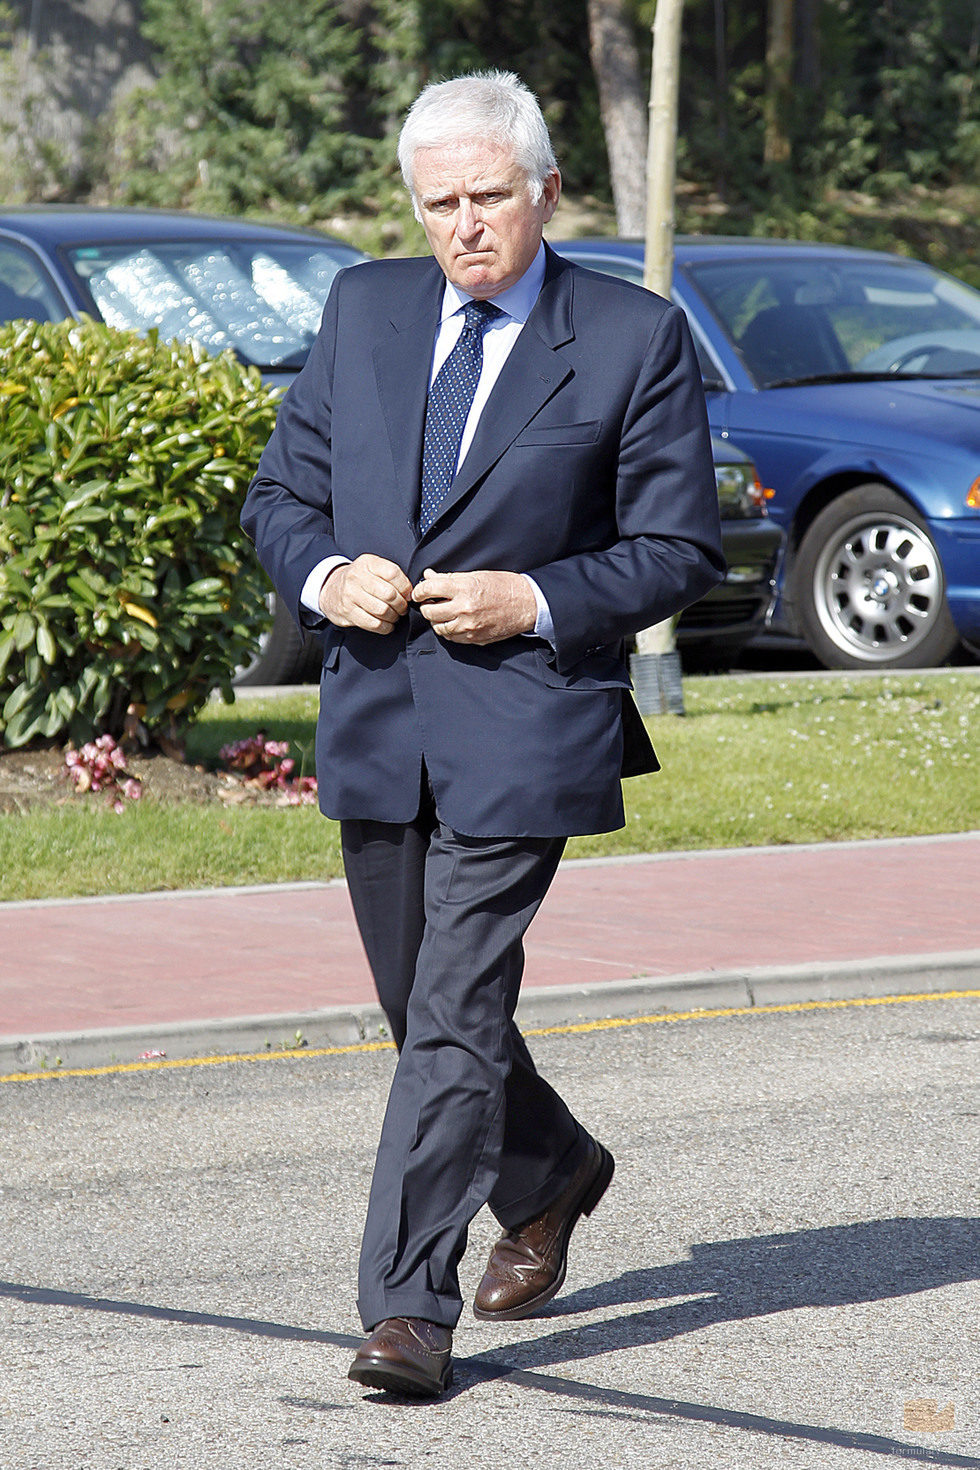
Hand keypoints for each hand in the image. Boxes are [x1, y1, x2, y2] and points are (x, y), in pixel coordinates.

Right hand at [318, 554, 411, 633]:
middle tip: (402, 608)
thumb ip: (390, 575)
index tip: (408, 595)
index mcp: (367, 563)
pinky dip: (385, 627)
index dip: (405, 587)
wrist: (331, 590)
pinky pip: (373, 624)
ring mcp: (350, 595)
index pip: (393, 573)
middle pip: (389, 594)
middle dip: (401, 605)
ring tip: (395, 616)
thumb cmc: (359, 580)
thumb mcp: (372, 568)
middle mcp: (357, 577)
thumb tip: (410, 592)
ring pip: (382, 610)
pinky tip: (387, 625)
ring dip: (394, 617)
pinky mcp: (348, 612)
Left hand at [412, 568, 536, 644]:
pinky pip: (451, 638)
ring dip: (437, 621)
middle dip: (426, 607)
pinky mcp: (474, 638)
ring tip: (442, 613)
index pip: (429, 589)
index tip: (418, 593)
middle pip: (430, 612)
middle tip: (429, 603)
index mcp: (464, 588)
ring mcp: (469, 626)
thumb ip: (449, 578)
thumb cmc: (503, 585)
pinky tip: (454, 623)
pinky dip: (448, 631)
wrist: (526, 603)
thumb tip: (428, 576)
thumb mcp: (476, 575)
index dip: (419, 591)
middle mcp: (464, 609)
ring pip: (439, 628)